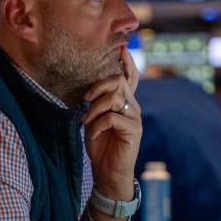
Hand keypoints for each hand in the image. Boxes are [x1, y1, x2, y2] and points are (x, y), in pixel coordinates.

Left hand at [82, 46, 141, 220]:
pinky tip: (92, 133)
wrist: (109, 173)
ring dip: (95, 107)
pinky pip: (113, 117)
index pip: (130, 77)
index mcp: (126, 102)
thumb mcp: (95, 120)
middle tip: (86, 97)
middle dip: (99, 85)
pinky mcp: (133, 131)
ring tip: (85, 120)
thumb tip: (90, 89)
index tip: (121, 47)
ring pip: (115, 97)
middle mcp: (134, 107)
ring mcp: (135, 118)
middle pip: (119, 81)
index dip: (127, 61)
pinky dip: (98, 123)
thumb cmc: (101, 146)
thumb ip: (98, 104)